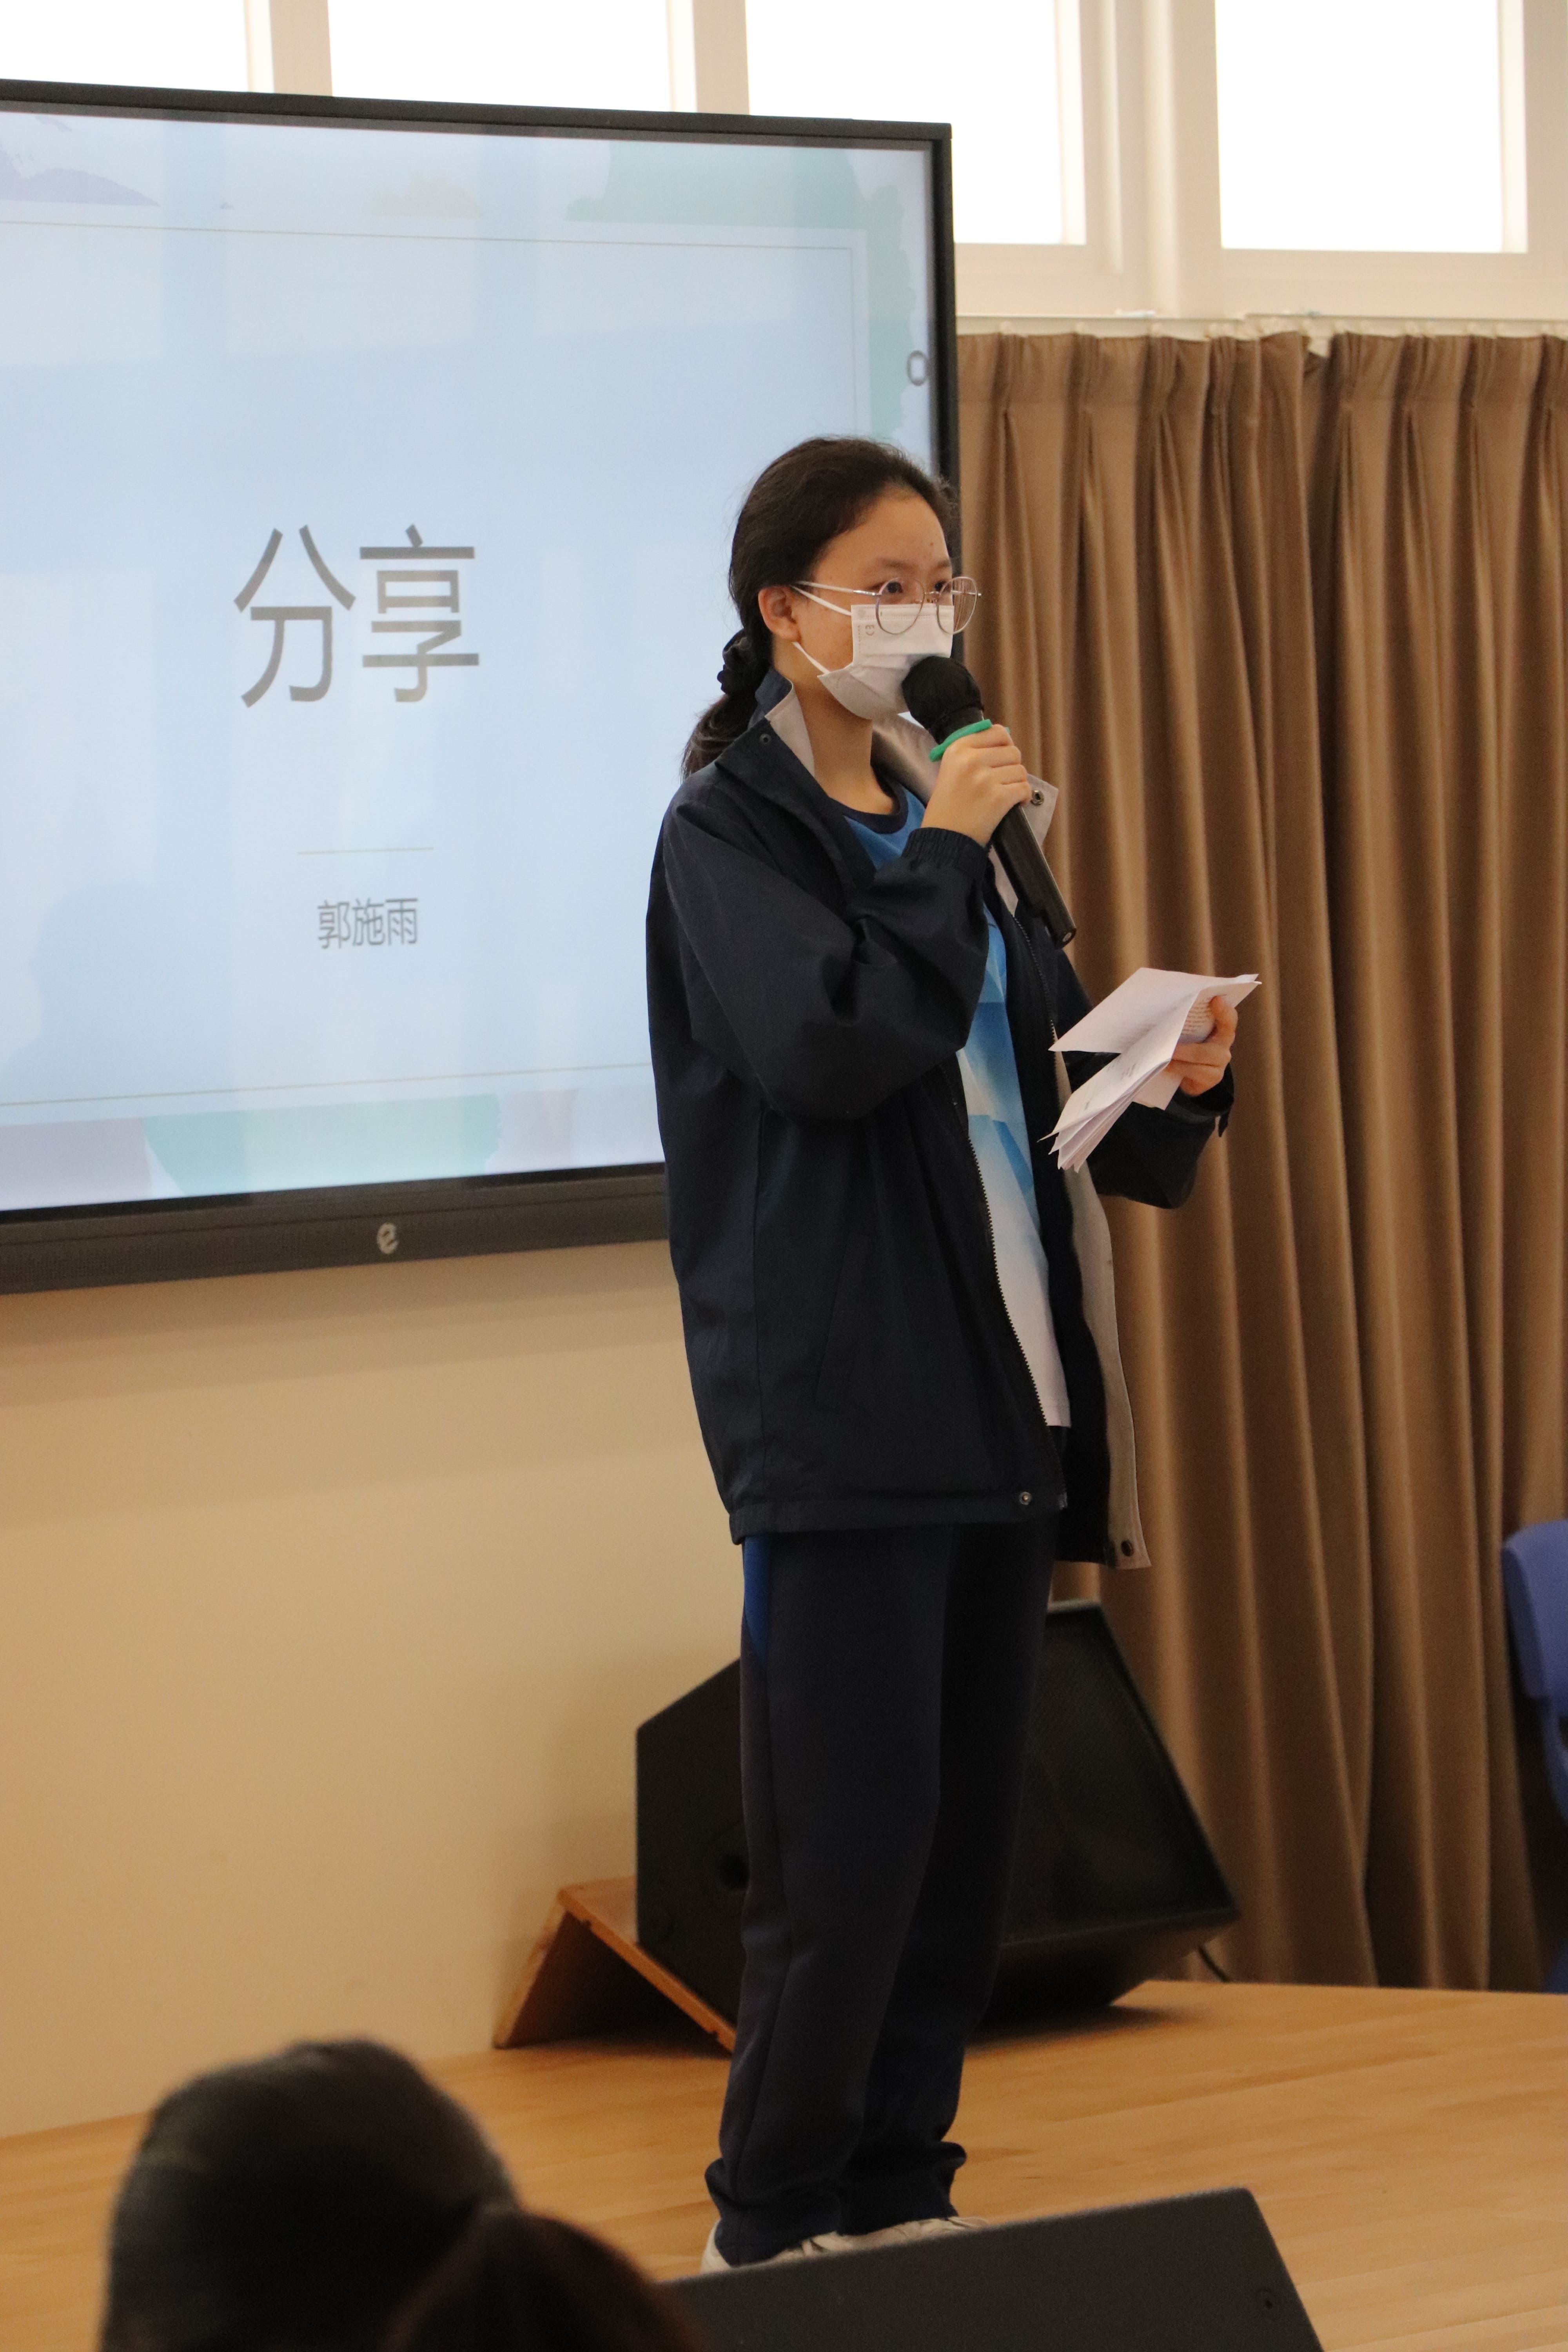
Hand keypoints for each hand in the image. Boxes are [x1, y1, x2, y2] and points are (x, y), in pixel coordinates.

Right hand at [921, 723, 1030, 847]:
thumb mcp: (951, 768)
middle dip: (1011, 767)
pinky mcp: (998, 798)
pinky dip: (1023, 798)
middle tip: (1002, 781)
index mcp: (958, 749)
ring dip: (1017, 783)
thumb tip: (1005, 739)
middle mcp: (971, 760)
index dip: (1005, 745)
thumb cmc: (948, 806)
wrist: (944, 837)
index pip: (996, 732)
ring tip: (1005, 794)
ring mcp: (985, 779)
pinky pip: (1024, 789)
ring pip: (1021, 771)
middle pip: (1013, 752)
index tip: (1002, 758)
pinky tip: (1014, 804)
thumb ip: (973, 752)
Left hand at [1167, 995, 1237, 1096]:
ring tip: (1164, 1056)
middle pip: (1208, 1046)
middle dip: (1186, 1047)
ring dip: (1180, 1057)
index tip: (1215, 1000)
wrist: (1192, 1077)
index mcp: (1222, 1032)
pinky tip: (1166, 1066)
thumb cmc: (1189, 1048)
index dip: (1224, 1011)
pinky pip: (1195, 1073)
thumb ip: (1188, 1023)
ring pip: (1200, 1059)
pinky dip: (1179, 1068)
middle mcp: (1224, 1048)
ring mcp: (1219, 1065)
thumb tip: (1167, 1011)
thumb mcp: (1191, 1034)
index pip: (1229, 1020)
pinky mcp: (1212, 1079)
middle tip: (1169, 1044)